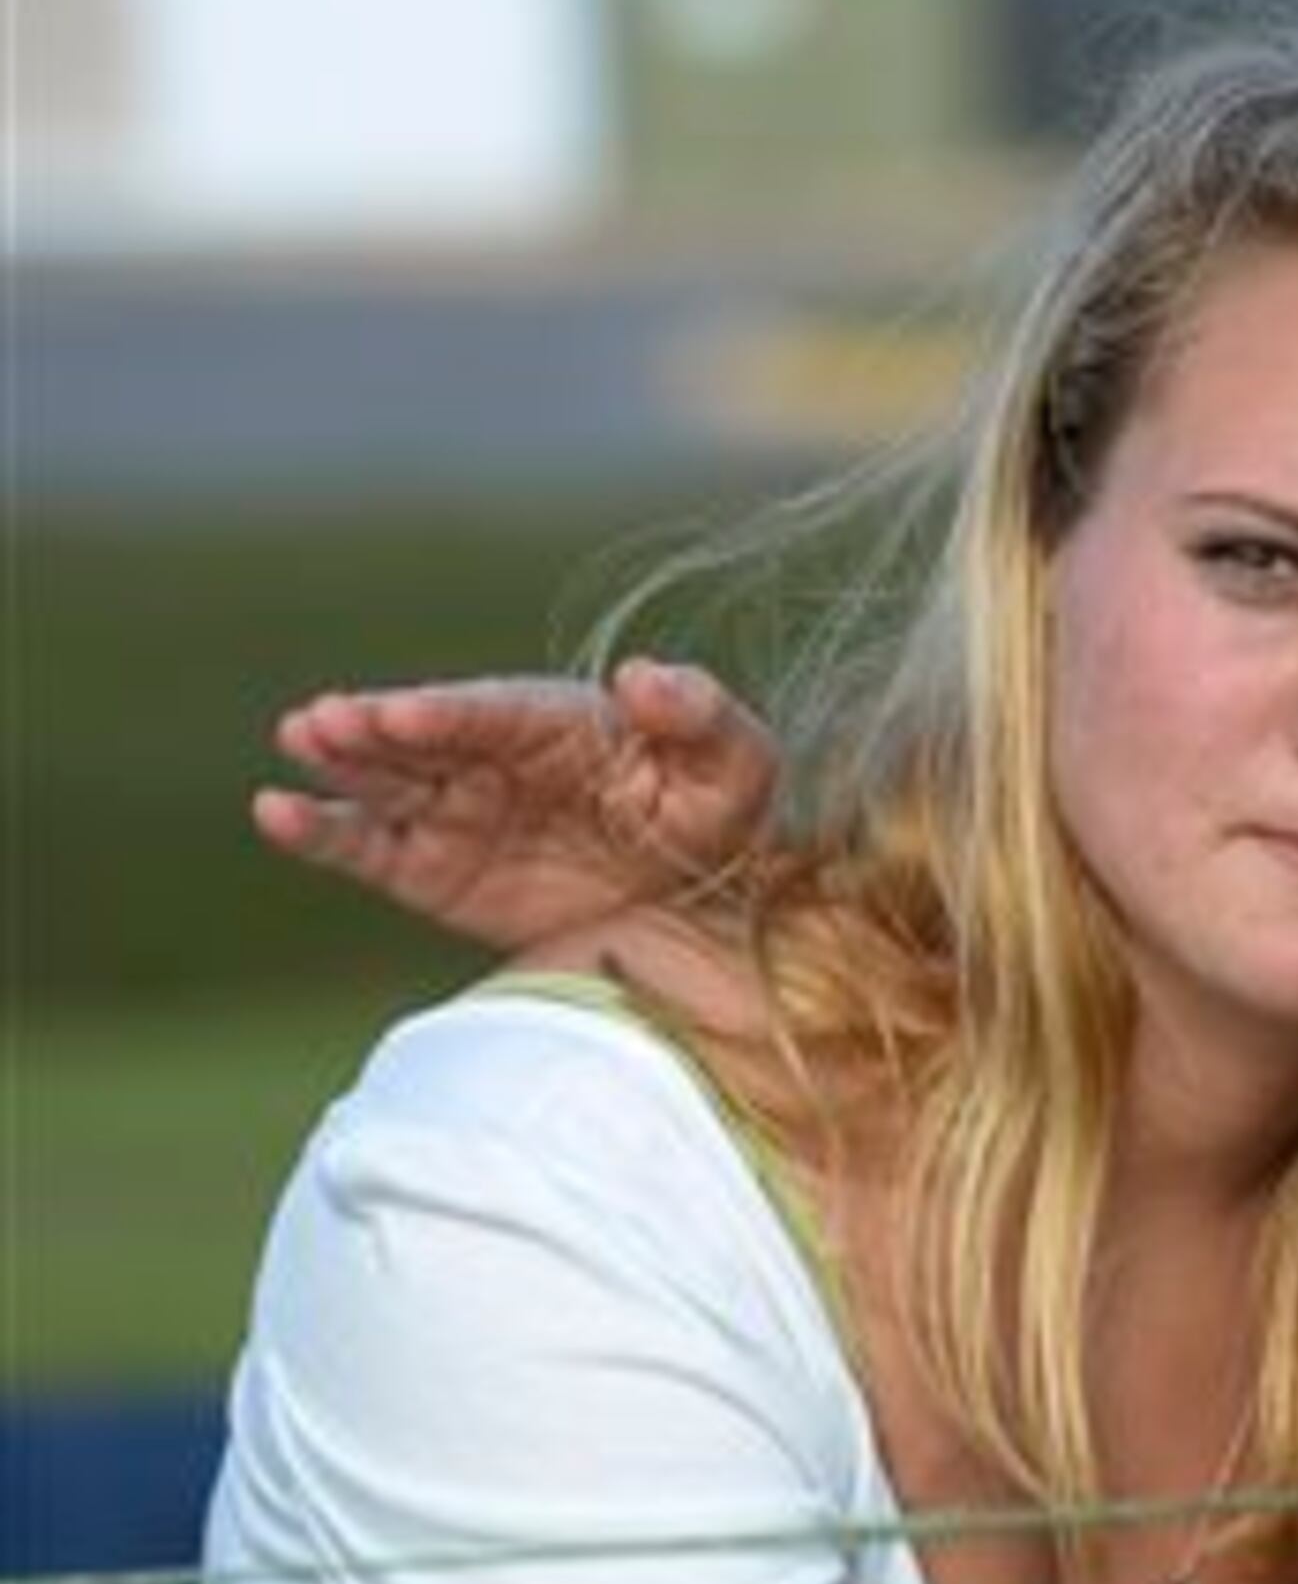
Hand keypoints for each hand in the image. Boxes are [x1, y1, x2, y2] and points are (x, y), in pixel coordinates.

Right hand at [252, 657, 778, 952]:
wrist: (702, 906)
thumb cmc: (718, 816)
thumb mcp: (736, 763)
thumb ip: (699, 713)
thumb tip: (643, 678)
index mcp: (554, 723)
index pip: (491, 711)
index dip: (451, 711)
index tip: (409, 712)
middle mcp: (490, 759)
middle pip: (418, 737)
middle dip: (373, 727)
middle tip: (325, 721)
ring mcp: (454, 812)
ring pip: (381, 782)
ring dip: (337, 763)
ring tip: (300, 740)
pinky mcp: (431, 872)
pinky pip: (366, 850)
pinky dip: (320, 834)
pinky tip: (274, 814)